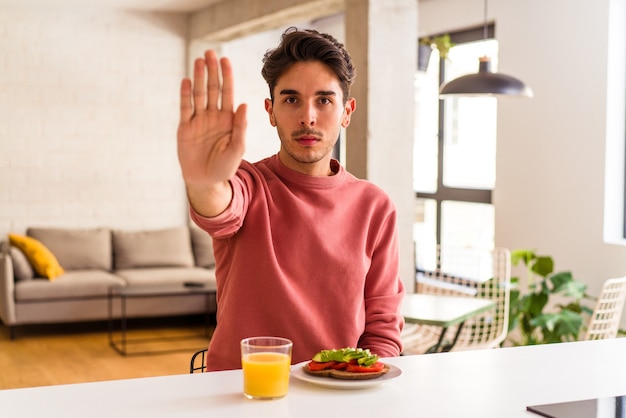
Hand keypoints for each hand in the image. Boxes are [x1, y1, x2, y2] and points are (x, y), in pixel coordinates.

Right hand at [177, 50, 246, 190]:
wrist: (206, 181)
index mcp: (228, 119)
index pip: (227, 93)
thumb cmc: (225, 166)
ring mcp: (198, 121)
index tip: (225, 60)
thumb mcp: (237, 148)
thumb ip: (241, 127)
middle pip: (212, 89)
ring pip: (198, 94)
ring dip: (198, 78)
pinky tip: (186, 81)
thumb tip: (244, 104)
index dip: (226, 76)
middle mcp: (213, 116)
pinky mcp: (185, 128)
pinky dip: (185, 95)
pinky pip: (185, 108)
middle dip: (211, 71)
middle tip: (210, 53)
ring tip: (198, 61)